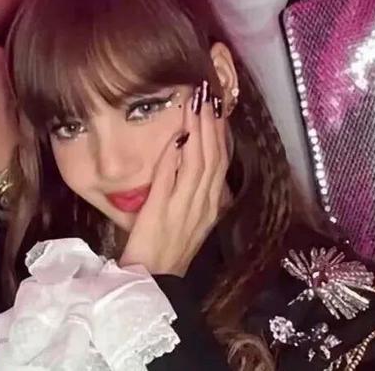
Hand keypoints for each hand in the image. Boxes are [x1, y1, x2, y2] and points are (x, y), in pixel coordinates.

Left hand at [119, 88, 228, 276]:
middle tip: (206, 93)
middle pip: (212, 157)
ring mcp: (183, 209)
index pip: (221, 161)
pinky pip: (169, 180)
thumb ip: (196, 191)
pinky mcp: (160, 213)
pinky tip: (174, 137)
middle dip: (210, 123)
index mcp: (211, 205)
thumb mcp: (191, 218)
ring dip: (196, 132)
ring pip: (197, 164)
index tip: (217, 105)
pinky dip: (173, 156)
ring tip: (194, 105)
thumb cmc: (169, 246)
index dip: (220, 132)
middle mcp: (203, 205)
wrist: (154, 281)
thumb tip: (192, 155)